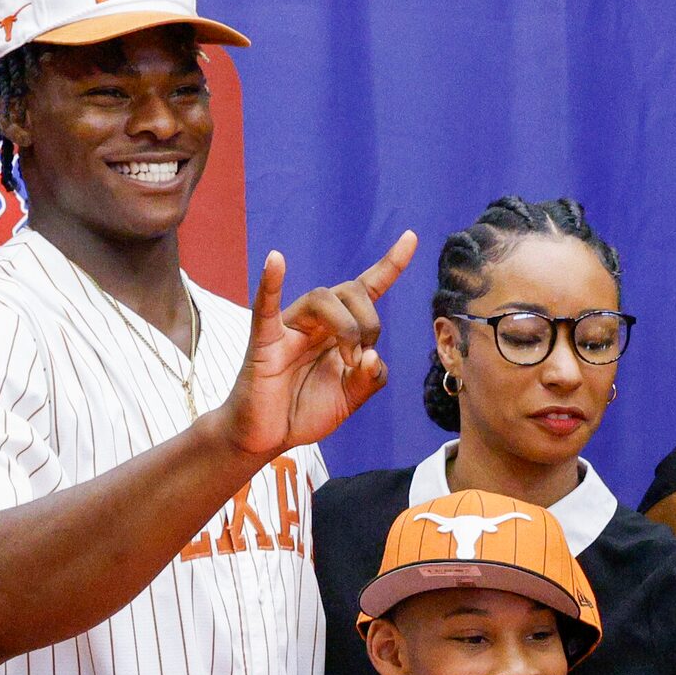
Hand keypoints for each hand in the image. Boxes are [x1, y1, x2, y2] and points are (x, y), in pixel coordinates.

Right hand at [218, 233, 415, 457]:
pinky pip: (266, 306)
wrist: (267, 437)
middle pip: (350, 291)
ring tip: (346, 360)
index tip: (410, 237)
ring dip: (346, 327)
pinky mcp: (265, 341)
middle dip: (368, 324)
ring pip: (322, 297)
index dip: (390, 264)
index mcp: (338, 330)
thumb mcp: (350, 398)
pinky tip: (275, 261)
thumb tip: (372, 355)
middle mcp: (315, 321)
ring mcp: (289, 327)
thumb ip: (370, 378)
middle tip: (359, 361)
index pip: (367, 288)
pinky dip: (271, 282)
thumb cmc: (304, 411)